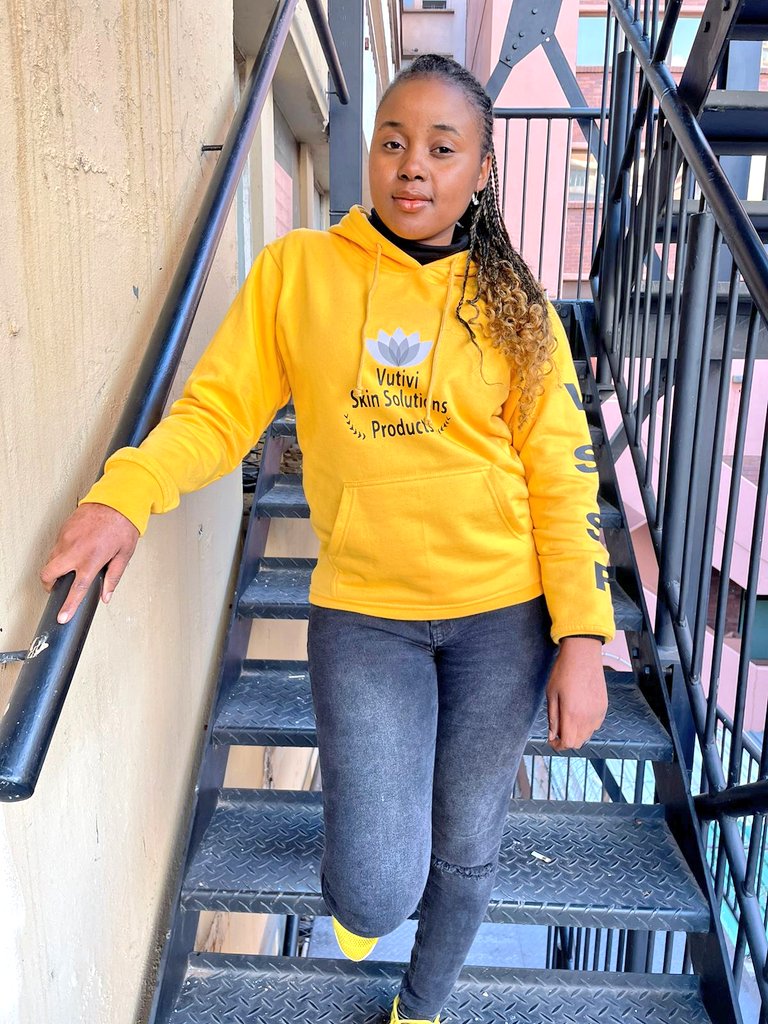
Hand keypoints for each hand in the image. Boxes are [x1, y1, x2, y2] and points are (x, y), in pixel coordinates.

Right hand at [40, 503, 139, 623]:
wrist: (117, 499)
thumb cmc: (123, 525)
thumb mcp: (124, 554)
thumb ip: (113, 577)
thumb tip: (106, 595)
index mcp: (92, 559)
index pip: (77, 588)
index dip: (69, 605)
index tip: (62, 616)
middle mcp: (75, 550)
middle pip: (50, 574)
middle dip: (49, 584)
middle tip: (57, 587)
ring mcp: (66, 538)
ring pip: (50, 559)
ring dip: (55, 567)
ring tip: (70, 566)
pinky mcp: (63, 529)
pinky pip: (56, 546)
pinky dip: (61, 552)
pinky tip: (74, 550)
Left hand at [545, 637, 606, 750]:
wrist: (583, 654)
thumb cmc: (564, 671)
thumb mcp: (551, 694)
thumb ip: (553, 717)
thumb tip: (552, 735)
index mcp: (572, 714)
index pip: (568, 743)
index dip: (558, 746)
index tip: (552, 741)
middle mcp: (588, 717)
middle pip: (579, 742)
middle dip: (567, 740)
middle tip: (558, 730)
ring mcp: (598, 712)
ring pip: (588, 734)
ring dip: (577, 733)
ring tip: (568, 719)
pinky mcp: (604, 707)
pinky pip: (596, 724)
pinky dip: (587, 725)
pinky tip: (579, 713)